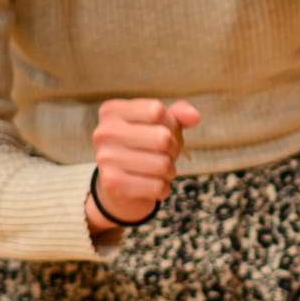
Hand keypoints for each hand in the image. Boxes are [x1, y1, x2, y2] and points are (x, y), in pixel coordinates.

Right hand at [86, 97, 199, 231]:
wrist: (119, 190)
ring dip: (169, 171)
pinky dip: (162, 189)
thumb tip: (194, 116)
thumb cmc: (143, 149)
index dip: (171, 125)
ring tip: (157, 171)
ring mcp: (106, 158)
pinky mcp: (113, 184)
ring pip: (163, 164)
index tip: (163, 133)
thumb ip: (178, 115)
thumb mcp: (159, 126)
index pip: (157, 111)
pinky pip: (157, 186)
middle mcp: (105, 132)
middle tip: (163, 156)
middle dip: (173, 150)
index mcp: (113, 111)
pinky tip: (150, 186)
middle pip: (162, 137)